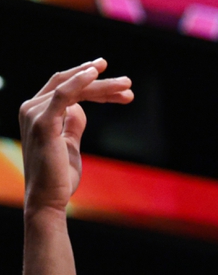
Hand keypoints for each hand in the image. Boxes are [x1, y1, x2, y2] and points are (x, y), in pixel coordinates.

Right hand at [19, 60, 132, 215]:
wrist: (48, 200)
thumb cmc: (58, 178)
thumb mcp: (70, 146)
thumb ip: (72, 125)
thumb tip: (79, 108)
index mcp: (38, 112)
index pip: (66, 89)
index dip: (91, 84)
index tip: (118, 85)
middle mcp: (32, 108)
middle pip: (70, 84)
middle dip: (101, 82)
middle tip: (128, 82)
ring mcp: (35, 113)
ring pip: (72, 88)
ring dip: (101, 84)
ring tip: (126, 85)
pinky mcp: (43, 122)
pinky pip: (63, 95)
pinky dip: (79, 82)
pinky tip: (94, 74)